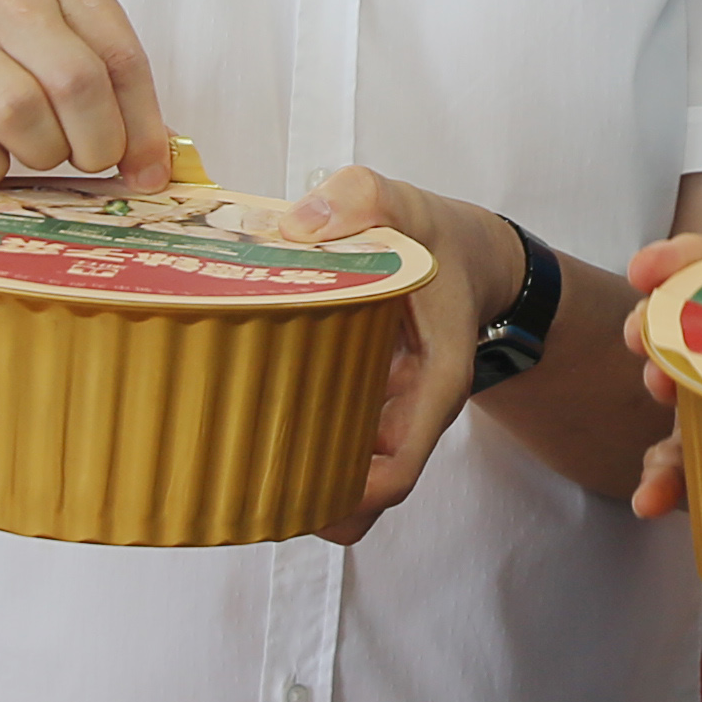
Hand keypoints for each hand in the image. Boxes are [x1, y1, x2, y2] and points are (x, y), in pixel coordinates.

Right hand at [0, 0, 169, 191]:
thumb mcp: (61, 51)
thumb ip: (115, 93)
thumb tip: (159, 163)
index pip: (122, 56)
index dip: (143, 126)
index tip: (148, 171)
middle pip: (77, 82)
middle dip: (96, 142)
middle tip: (88, 160)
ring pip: (23, 114)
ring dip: (41, 154)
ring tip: (31, 149)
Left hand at [275, 167, 519, 546]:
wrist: (468, 252)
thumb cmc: (440, 237)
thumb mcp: (407, 203)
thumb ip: (363, 198)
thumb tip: (302, 225)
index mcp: (433, 384)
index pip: (398, 471)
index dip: (350, 497)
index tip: (295, 491)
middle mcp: (411, 413)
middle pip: (366, 495)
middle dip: (311, 503)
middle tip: (241, 485)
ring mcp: (387, 414)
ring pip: (349, 481)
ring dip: (302, 485)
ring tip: (233, 469)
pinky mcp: (365, 405)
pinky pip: (334, 446)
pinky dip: (300, 452)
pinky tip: (249, 430)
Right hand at [615, 189, 701, 521]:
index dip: (684, 259)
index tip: (649, 267)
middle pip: (687, 320)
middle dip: (661, 324)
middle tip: (645, 335)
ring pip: (681, 390)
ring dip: (666, 395)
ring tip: (660, 400)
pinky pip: (687, 465)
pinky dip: (666, 483)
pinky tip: (650, 504)